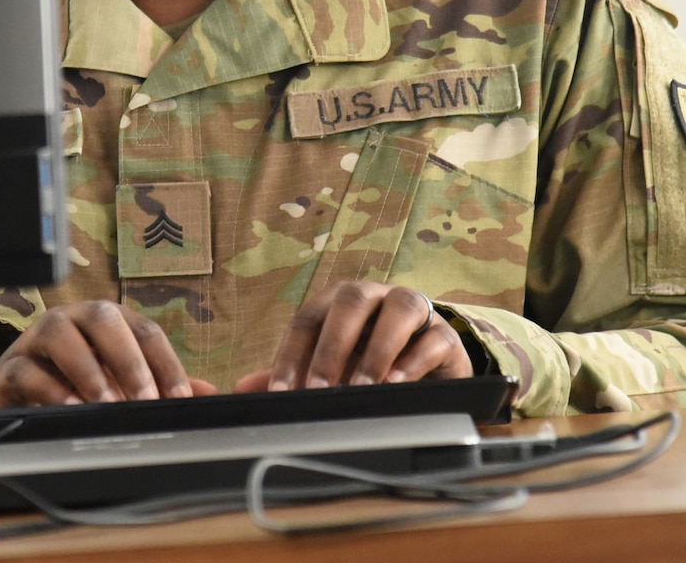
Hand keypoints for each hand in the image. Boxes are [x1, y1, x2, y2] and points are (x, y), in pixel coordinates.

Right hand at [0, 300, 217, 409]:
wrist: (11, 401)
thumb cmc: (71, 386)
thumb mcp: (119, 385)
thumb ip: (160, 386)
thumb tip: (208, 392)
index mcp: (104, 322)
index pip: (143, 329)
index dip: (164, 361)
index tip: (179, 397)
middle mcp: (71, 321)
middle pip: (102, 316)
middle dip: (129, 358)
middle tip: (146, 400)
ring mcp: (35, 340)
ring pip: (59, 331)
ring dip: (87, 368)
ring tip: (105, 403)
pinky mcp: (8, 368)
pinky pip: (25, 368)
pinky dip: (50, 388)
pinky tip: (70, 407)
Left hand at [245, 281, 471, 392]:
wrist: (430, 361)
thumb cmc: (369, 358)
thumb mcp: (330, 366)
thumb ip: (292, 375)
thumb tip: (244, 389)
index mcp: (337, 301)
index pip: (307, 319)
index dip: (290, 354)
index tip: (279, 392)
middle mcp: (373, 296)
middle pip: (349, 304)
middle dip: (331, 347)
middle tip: (320, 390)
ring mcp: (412, 308)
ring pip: (397, 309)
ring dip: (377, 349)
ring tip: (362, 386)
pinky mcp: (444, 333)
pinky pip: (432, 337)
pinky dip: (414, 360)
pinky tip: (398, 382)